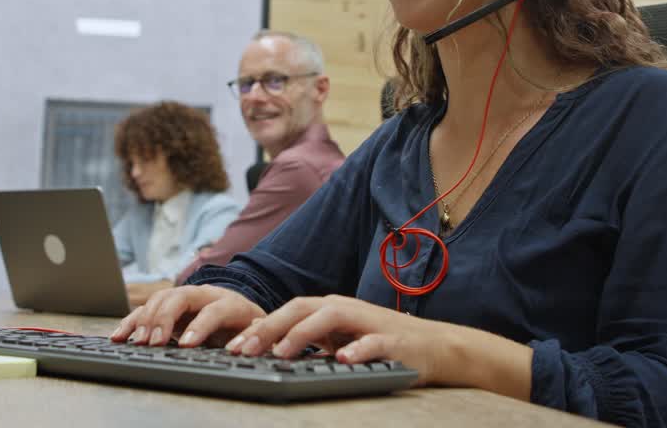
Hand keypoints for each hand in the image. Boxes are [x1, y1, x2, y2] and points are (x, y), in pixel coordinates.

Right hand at [109, 285, 265, 348]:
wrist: (239, 309)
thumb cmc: (247, 325)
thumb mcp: (257, 331)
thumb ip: (254, 337)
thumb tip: (247, 347)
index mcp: (229, 302)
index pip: (213, 311)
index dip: (199, 327)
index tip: (186, 345)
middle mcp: (203, 294)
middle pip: (180, 298)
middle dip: (164, 319)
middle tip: (154, 342)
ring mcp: (183, 297)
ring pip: (160, 299)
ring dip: (146, 320)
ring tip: (139, 341)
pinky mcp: (168, 306)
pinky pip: (146, 308)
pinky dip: (132, 321)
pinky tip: (120, 335)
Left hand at [223, 295, 455, 385]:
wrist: (433, 346)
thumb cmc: (380, 343)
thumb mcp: (339, 340)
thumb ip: (309, 340)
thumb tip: (268, 346)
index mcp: (329, 309)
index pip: (288, 312)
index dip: (259, 326)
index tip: (233, 347)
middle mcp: (344, 309)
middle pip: (301, 308)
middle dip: (270, 327)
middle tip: (245, 349)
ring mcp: (367, 322)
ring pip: (330, 318)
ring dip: (303, 334)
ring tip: (282, 353)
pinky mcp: (391, 341)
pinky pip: (372, 342)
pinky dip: (356, 349)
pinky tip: (342, 359)